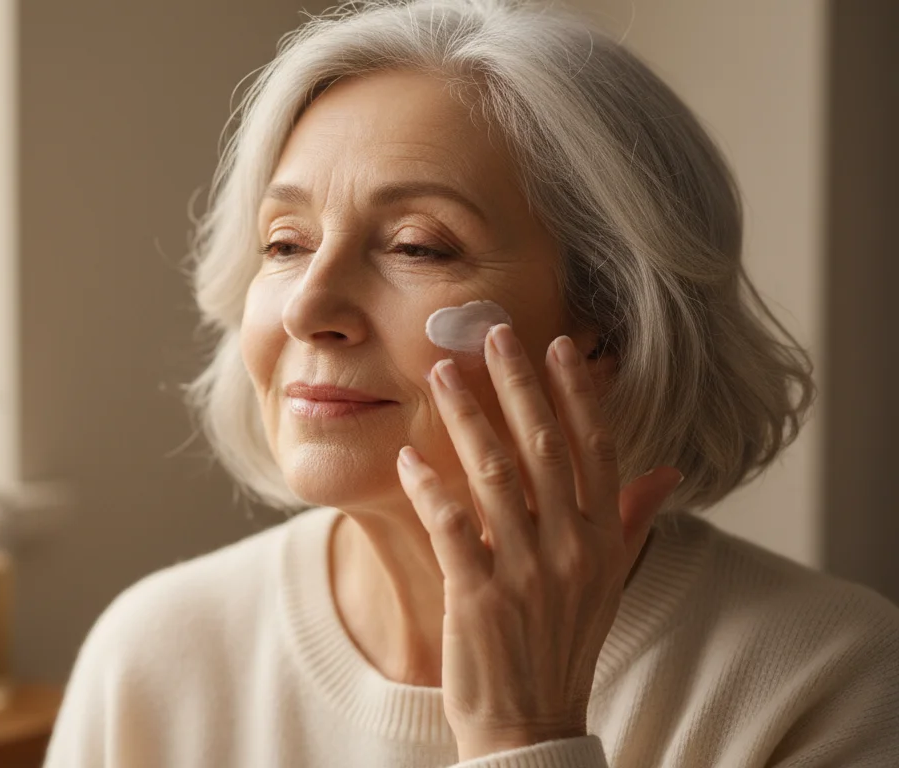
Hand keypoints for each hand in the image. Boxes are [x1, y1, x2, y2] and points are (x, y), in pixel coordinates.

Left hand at [395, 324, 681, 759]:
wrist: (531, 723)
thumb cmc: (563, 645)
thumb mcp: (607, 583)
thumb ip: (632, 521)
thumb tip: (668, 472)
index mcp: (603, 540)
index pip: (595, 449)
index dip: (577, 393)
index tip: (558, 346)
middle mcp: (572, 548)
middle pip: (546, 447)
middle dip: (518, 385)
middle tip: (491, 334)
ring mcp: (526, 572)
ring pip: (496, 475)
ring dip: (466, 419)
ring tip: (440, 375)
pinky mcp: (479, 596)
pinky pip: (450, 525)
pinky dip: (428, 486)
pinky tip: (408, 455)